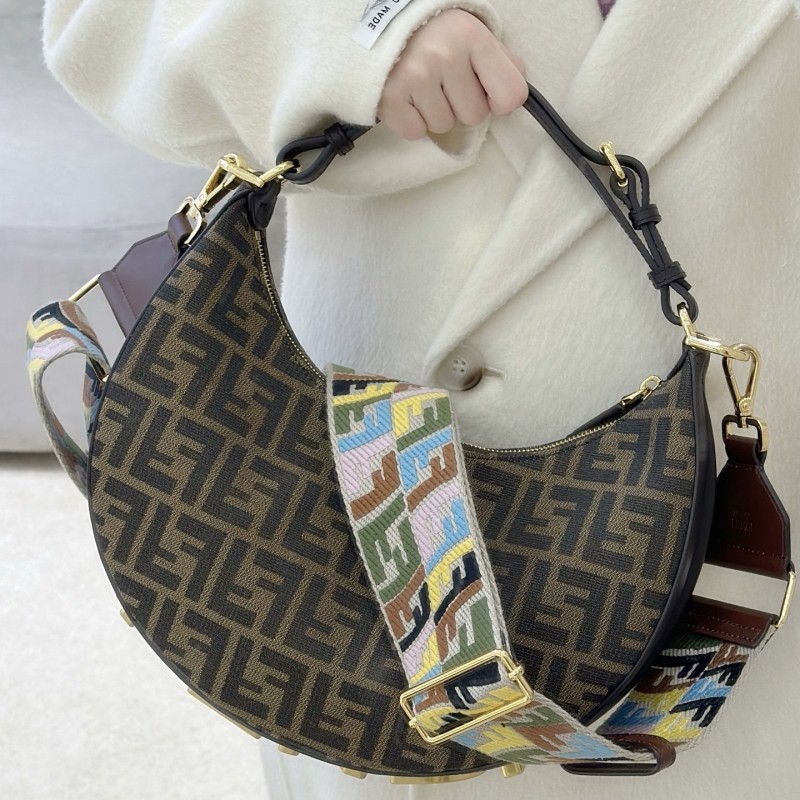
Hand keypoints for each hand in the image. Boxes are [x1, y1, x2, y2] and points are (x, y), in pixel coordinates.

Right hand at [377, 9, 527, 140]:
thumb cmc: (435, 36)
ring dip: (435, 113)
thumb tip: (513, 99)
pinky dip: (412, 121)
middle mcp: (445, 55)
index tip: (482, 89)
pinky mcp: (390, 98)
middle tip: (443, 83)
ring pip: (444, 126)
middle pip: (474, 116)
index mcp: (473, 36)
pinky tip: (406, 97)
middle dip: (461, 106)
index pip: (511, 95)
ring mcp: (415, 77)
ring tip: (422, 87)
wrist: (379, 28)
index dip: (498, 101)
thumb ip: (500, 62)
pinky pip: (416, 132)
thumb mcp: (473, 34)